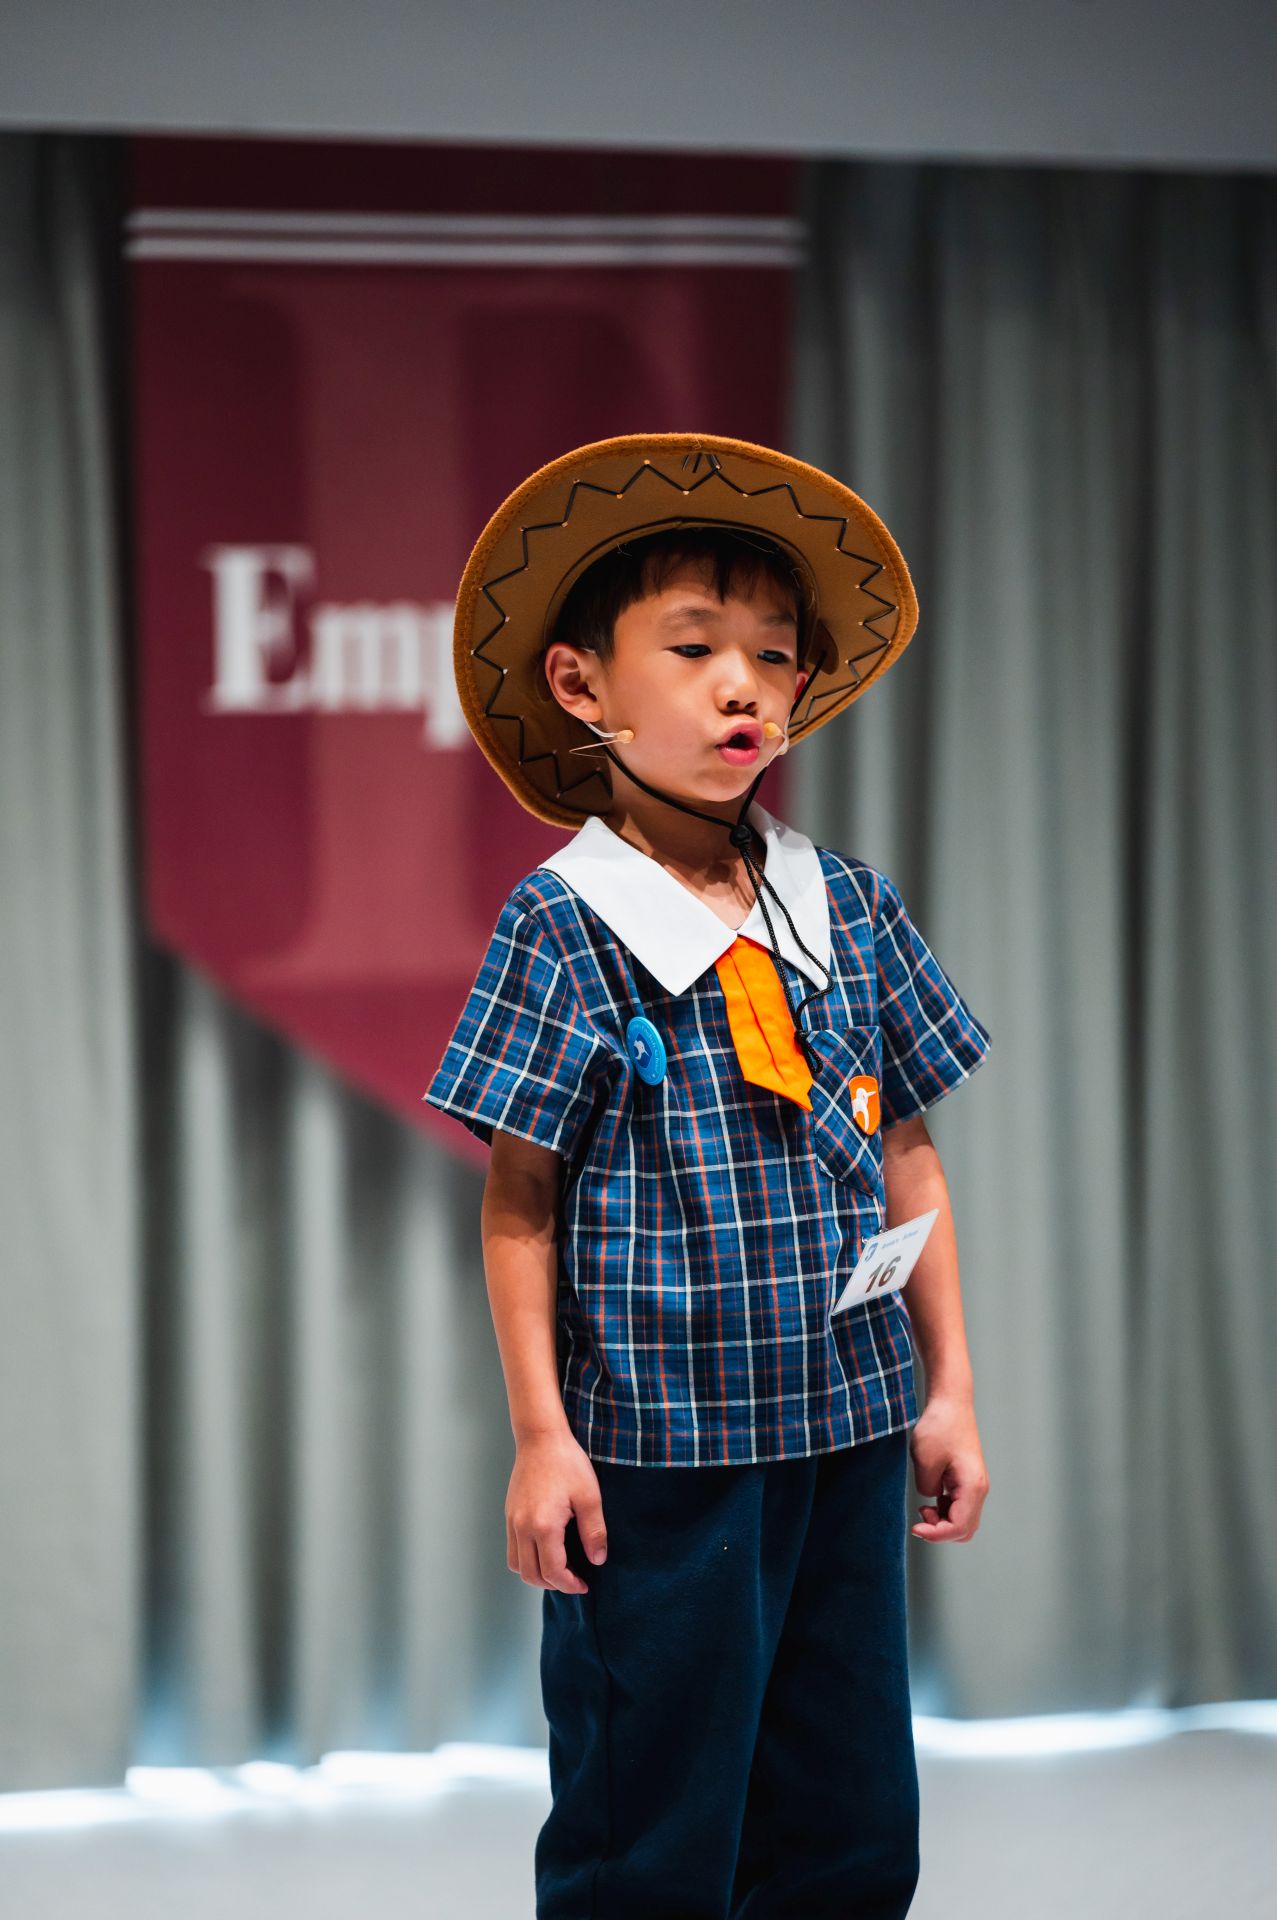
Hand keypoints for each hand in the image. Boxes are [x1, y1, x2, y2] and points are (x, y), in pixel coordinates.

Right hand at [506, 1430, 608, 1593]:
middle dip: (553, 1584)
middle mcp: (522, 1527)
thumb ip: (594, 1532)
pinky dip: (526, 1559)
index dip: (570, 1584)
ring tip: (558, 1568)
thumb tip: (597, 1560)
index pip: (553, 1571)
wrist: (541, 1438)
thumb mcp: (590, 1496)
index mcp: (544, 1525)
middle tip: (574, 1580)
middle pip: (531, 1574)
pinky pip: (512, 1549)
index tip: (584, 1585)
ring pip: (517, 1565)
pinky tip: (546, 1550)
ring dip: (536, 1574)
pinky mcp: (509, 1514)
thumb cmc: (567, 1463)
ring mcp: (512, 1521)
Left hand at [908, 1393, 988, 1542]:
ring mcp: (975, 1485)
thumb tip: (931, 1499)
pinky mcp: (967, 1480)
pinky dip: (945, 1510)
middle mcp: (979, 1489)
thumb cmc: (939, 1427)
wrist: (951, 1403)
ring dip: (943, 1521)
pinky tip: (932, 1497)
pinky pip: (960, 1507)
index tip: (915, 1528)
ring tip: (924, 1507)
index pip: (958, 1527)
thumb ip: (926, 1489)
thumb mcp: (924, 1462)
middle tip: (920, 1516)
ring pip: (963, 1520)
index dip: (935, 1534)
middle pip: (964, 1529)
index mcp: (972, 1487)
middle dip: (941, 1531)